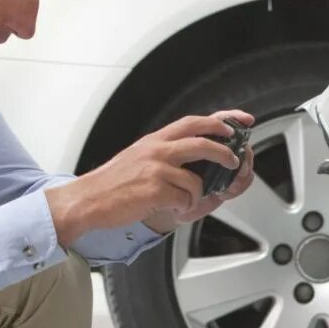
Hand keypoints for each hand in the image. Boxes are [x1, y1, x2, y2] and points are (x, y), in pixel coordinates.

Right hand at [45, 110, 254, 247]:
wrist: (88, 199)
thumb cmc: (113, 183)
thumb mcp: (139, 156)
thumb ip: (164, 151)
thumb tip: (192, 151)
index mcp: (155, 140)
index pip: (193, 122)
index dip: (220, 120)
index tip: (240, 121)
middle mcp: (157, 150)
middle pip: (202, 141)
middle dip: (225, 151)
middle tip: (234, 160)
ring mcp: (156, 169)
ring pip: (196, 179)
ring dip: (199, 193)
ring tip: (189, 199)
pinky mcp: (154, 190)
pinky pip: (185, 198)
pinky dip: (184, 206)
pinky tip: (173, 208)